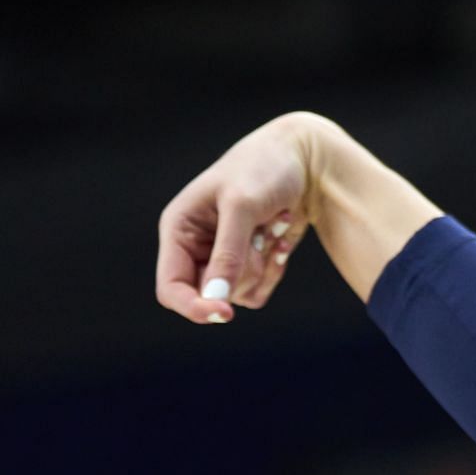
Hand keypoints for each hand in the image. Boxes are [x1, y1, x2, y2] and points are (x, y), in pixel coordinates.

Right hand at [155, 111, 327, 323]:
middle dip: (242, 270)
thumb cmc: (264, 170)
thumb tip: (215, 297)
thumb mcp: (242, 206)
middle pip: (211, 294)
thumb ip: (228, 252)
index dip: (192, 306)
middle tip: (260, 233)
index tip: (224, 312)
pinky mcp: (250, 265)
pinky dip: (275, 268)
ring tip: (271, 223)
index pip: (171, 287)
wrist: (305, 162)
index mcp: (179, 229)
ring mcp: (223, 259)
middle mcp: (196, 248)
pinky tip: (282, 237)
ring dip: (262, 264)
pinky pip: (259, 291)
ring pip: (238, 294)